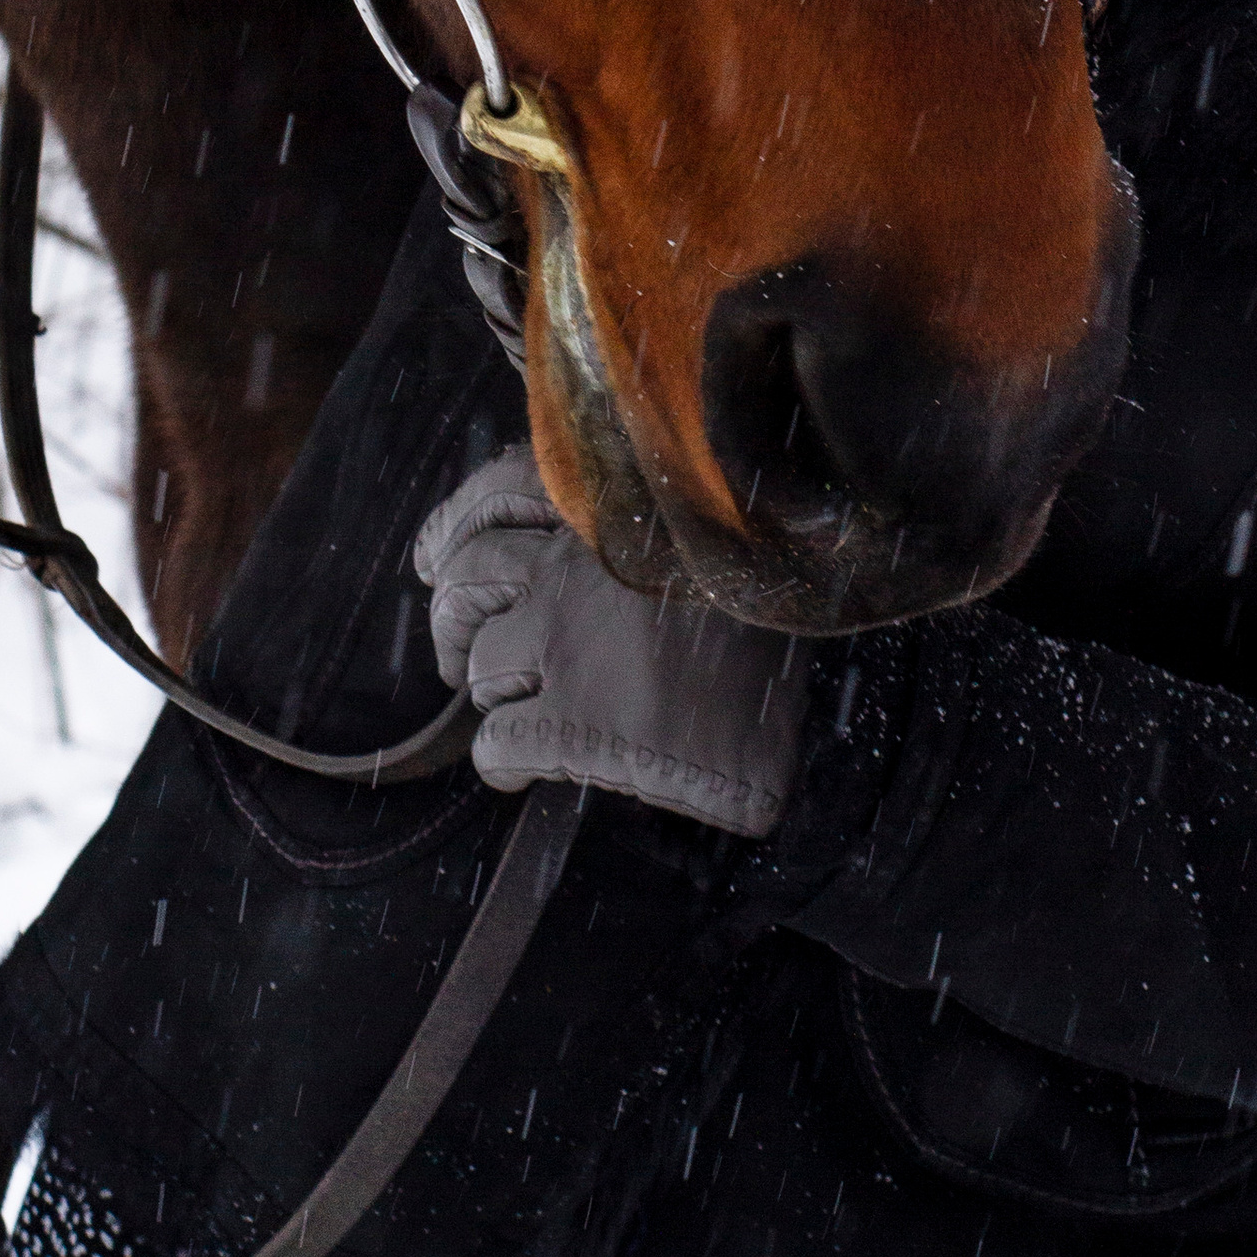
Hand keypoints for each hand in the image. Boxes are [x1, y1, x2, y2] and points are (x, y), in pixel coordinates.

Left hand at [415, 445, 806, 841]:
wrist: (818, 726)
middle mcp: (576, 568)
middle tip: (472, 652)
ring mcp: (570, 644)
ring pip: (480, 666)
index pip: (498, 491)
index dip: (455, 529)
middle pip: (468, 580)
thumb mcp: (701, 545)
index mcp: (613, 512)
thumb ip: (633, 527)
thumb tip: (549, 534)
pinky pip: (495, 746)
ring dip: (494, 692)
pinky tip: (529, 765)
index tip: (438, 559)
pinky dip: (502, 761)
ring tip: (528, 706)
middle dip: (458, 623)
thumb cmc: (764, 634)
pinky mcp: (575, 725)